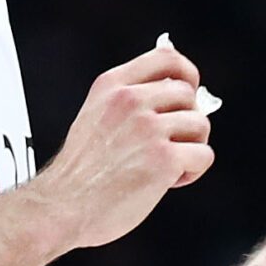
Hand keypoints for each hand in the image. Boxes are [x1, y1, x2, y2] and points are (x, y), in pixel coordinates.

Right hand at [32, 41, 215, 248]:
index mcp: (113, 86)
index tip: (190, 90)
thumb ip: (129, 99)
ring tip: (167, 166)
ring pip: (200, 124)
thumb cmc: (80, 172)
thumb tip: (180, 91)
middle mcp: (130, 101)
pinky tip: (169, 181)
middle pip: (188, 94)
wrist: (62, 207)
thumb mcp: (96, 116)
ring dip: (191, 147)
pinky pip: (204, 155)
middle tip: (170, 144)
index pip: (167, 58)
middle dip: (187, 121)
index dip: (187, 74)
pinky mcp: (163, 159)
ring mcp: (148, 129)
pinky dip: (193, 171)